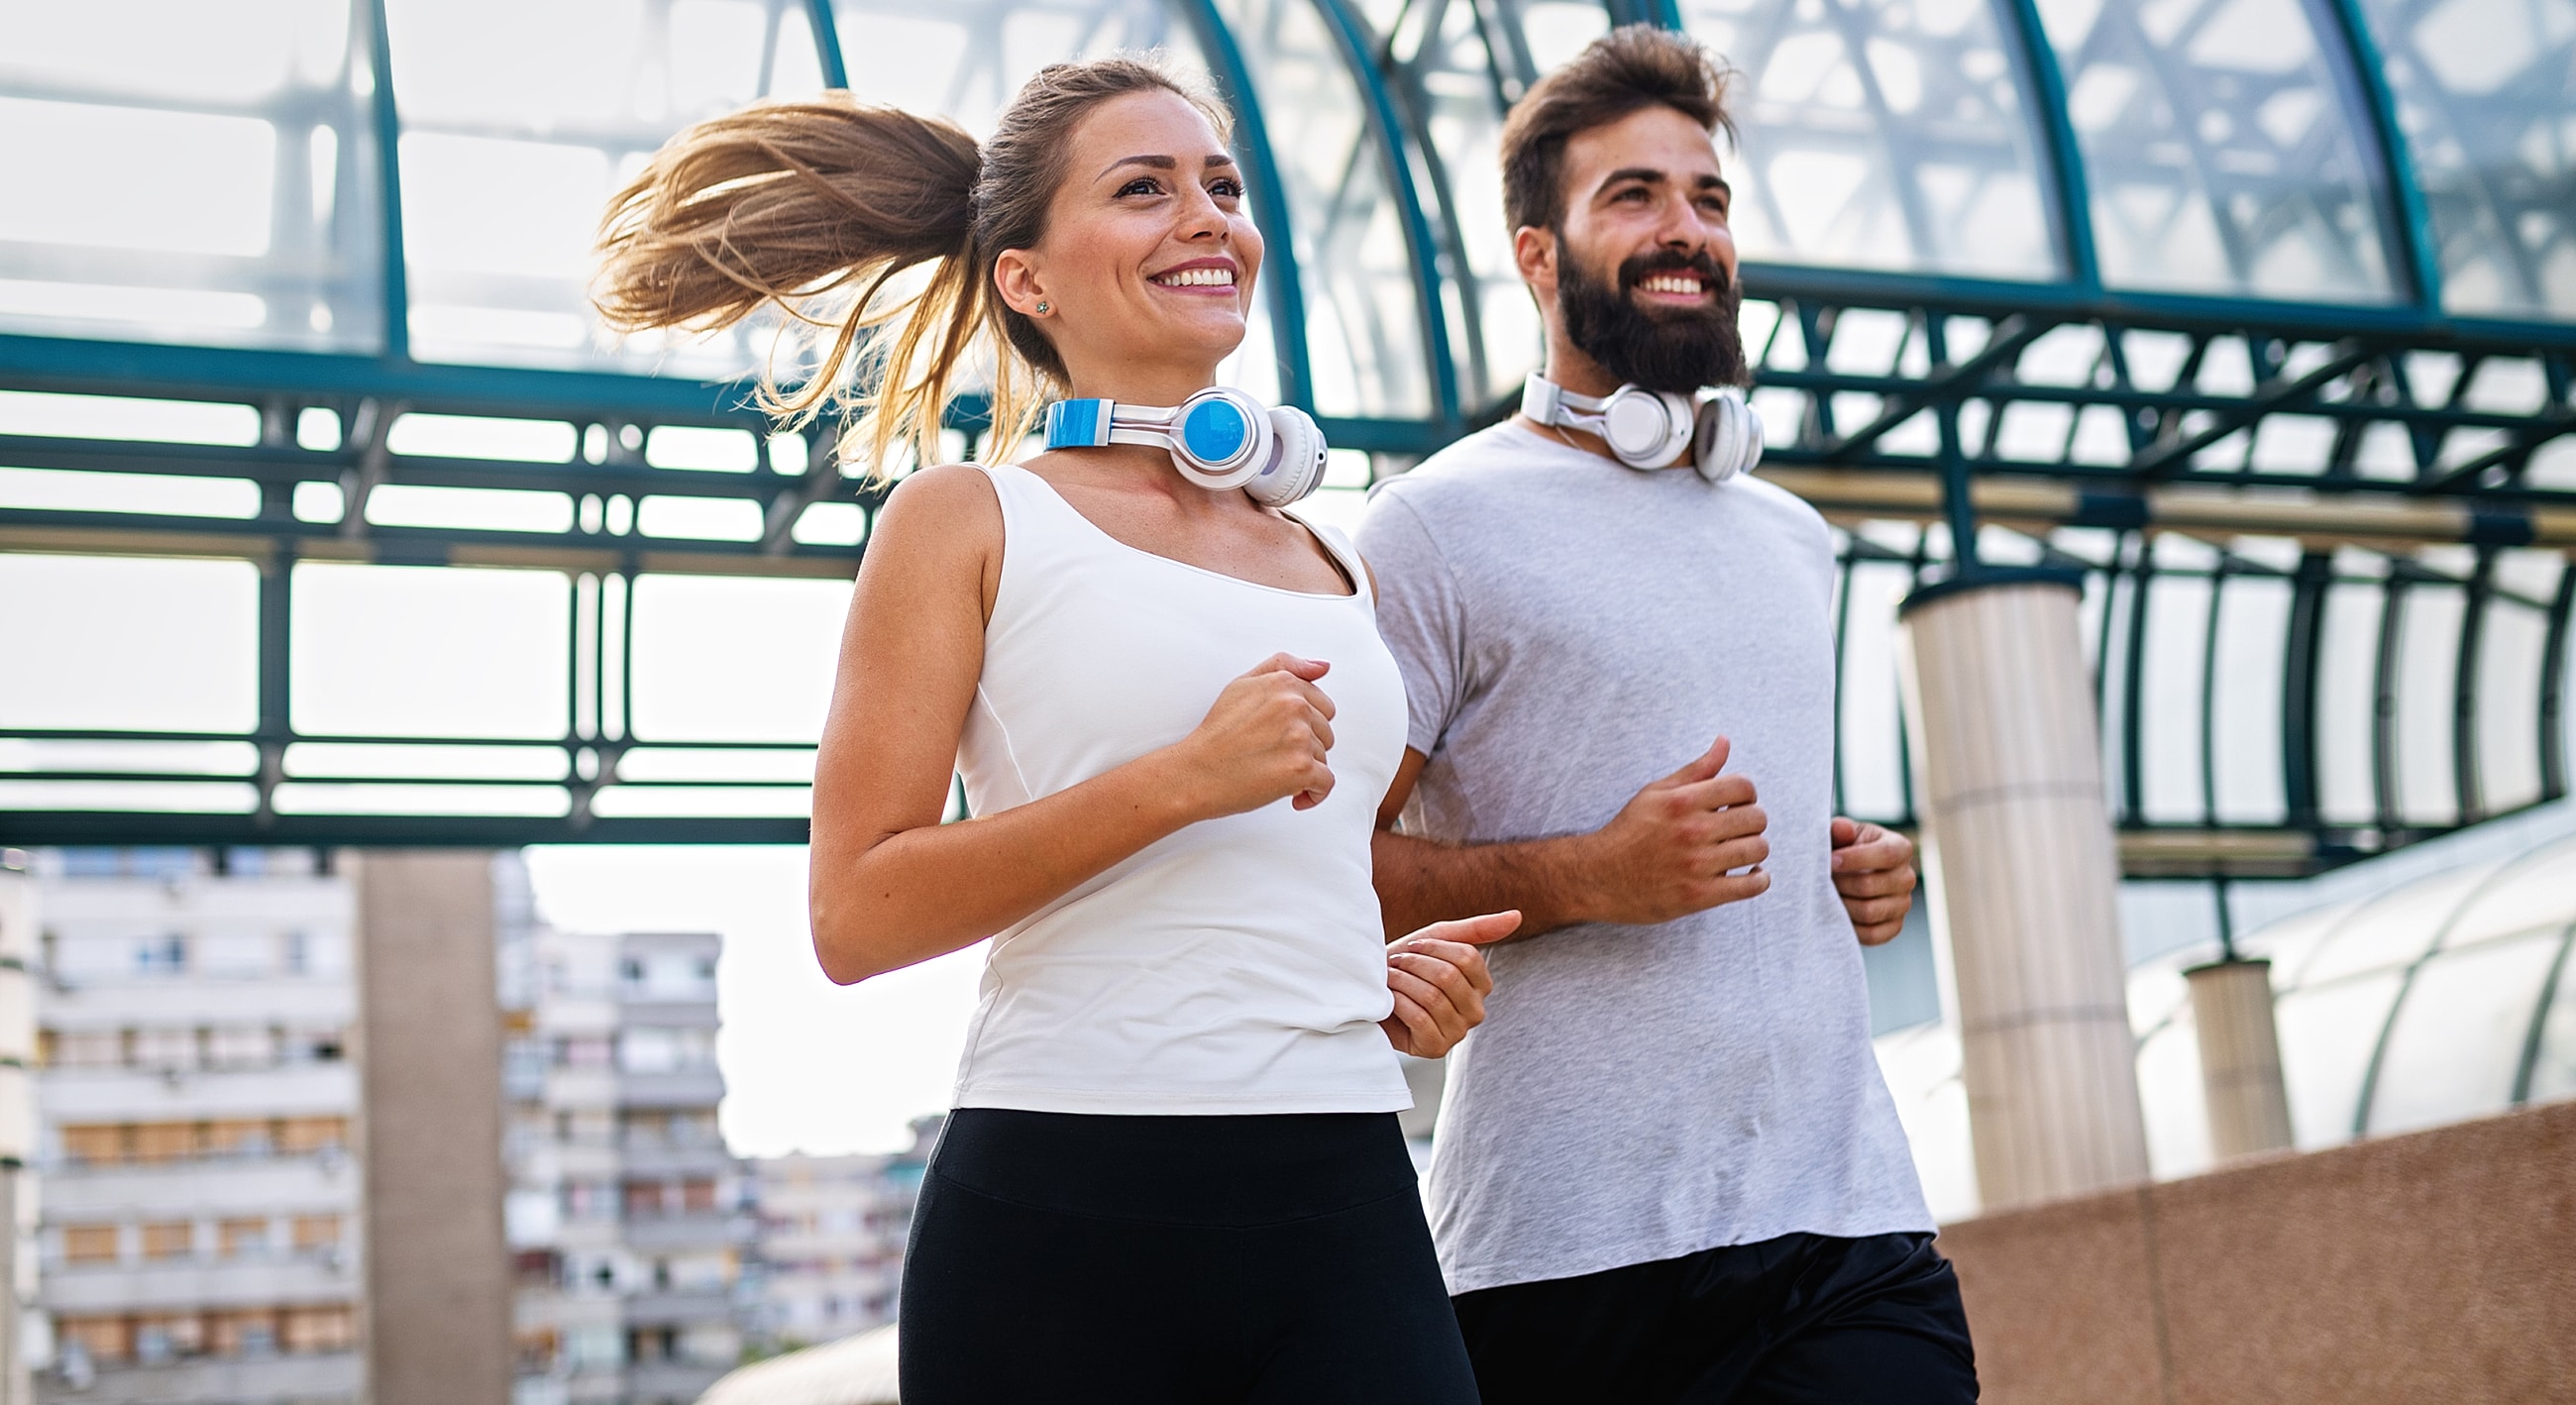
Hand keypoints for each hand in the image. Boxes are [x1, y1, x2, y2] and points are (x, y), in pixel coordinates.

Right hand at [1169, 653, 1337, 816]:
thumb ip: (1285, 667)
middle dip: (1306, 747)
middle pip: (1325, 733)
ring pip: (1323, 758)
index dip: (1305, 726)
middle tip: (1273, 754)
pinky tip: (1293, 794)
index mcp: (1283, 684)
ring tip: (1273, 771)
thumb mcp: (1243, 685)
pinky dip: (1313, 794)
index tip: (1285, 737)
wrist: (1195, 773)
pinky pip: (1325, 784)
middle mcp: (1295, 707)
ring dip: (1304, 770)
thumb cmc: (1216, 735)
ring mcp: (1300, 738)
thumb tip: (1322, 667)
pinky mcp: (1301, 769)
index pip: (1323, 706)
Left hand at [1380, 911, 1518, 1057]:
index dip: (1434, 947)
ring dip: (1402, 982)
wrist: (1370, 992)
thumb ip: (1477, 929)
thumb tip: (1517, 916)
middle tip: (1396, 963)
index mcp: (1482, 985)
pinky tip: (1390, 1000)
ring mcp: (1458, 1032)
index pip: (1468, 958)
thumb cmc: (1406, 965)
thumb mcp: (1438, 939)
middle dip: (1414, 965)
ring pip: (1432, 997)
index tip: (1413, 947)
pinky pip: (1419, 1018)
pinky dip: (1398, 1003)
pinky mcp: (1436, 1048)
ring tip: (1390, 979)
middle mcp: (1476, 1011)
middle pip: (1448, 977)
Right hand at [1573, 737, 1768, 924]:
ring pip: (1758, 850)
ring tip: (1741, 850)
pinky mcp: (1700, 896)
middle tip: (1738, 828)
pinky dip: (1759, 879)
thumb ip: (1696, 769)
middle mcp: (1692, 831)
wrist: (1599, 877)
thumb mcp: (1657, 793)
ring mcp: (1697, 865)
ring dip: (1755, 849)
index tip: (1738, 804)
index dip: (1747, 793)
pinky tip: (1751, 874)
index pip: (1743, 786)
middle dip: (1752, 821)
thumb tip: (1725, 741)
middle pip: (1756, 818)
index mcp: (1682, 801)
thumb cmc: (1630, 831)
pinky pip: (1751, 886)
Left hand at [1830, 817, 1915, 945]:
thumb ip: (1840, 829)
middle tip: (1821, 881)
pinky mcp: (1894, 926)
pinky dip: (1851, 927)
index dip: (1856, 859)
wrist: (1847, 874)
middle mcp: (1907, 877)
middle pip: (1872, 886)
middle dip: (1841, 884)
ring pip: (1870, 912)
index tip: (1830, 861)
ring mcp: (1903, 904)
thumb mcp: (1842, 834)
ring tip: (1824, 896)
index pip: (1887, 855)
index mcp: (1900, 848)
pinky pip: (1873, 934)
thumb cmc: (1845, 848)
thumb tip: (1843, 829)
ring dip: (1842, 905)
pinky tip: (1836, 913)